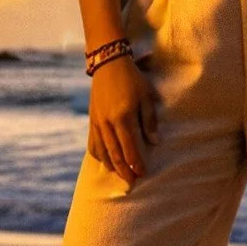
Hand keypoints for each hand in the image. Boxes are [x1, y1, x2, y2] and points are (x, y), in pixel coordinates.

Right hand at [87, 53, 158, 182]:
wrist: (107, 64)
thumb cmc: (131, 79)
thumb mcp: (146, 96)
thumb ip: (149, 120)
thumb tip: (154, 143)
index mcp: (123, 117)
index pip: (130, 148)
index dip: (136, 163)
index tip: (143, 173)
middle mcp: (107, 123)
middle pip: (115, 154)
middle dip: (124, 170)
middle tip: (132, 182)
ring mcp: (97, 122)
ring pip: (102, 151)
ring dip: (111, 166)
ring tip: (120, 175)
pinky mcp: (92, 120)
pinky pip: (93, 143)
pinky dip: (99, 155)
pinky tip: (105, 161)